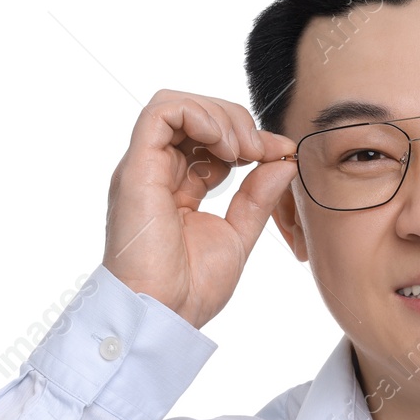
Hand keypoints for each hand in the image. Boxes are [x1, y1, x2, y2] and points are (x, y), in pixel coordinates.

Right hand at [102, 89, 298, 328]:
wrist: (163, 313)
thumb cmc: (190, 288)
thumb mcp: (237, 234)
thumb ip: (257, 197)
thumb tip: (282, 161)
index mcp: (177, 187)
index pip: (210, 140)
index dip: (248, 137)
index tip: (280, 153)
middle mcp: (157, 171)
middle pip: (194, 115)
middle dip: (236, 121)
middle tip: (262, 150)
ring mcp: (144, 167)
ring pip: (177, 105)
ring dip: (220, 116)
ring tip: (244, 149)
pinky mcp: (136, 167)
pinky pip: (162, 112)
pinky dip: (199, 114)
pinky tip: (226, 146)